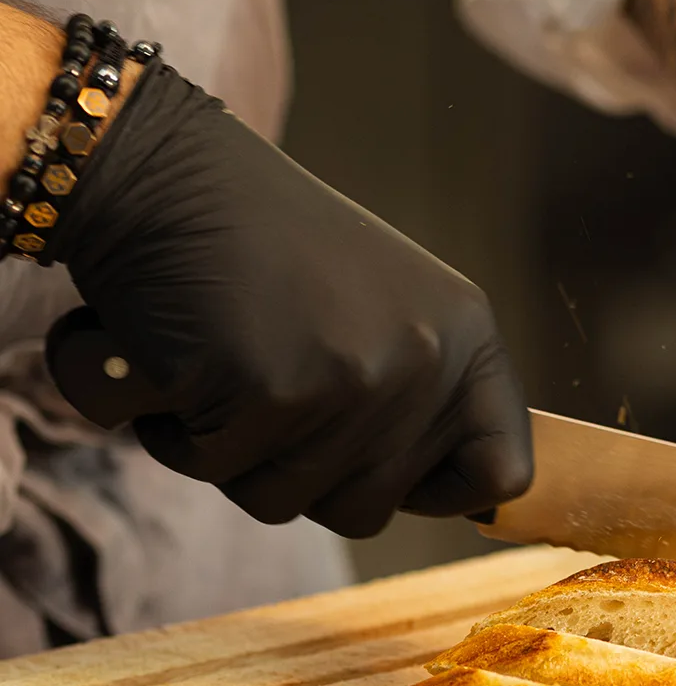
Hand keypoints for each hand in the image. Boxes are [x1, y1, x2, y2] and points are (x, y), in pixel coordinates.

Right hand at [47, 62, 532, 536]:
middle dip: (300, 471)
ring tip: (224, 366)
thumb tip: (469, 502)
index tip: (379, 466)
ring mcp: (354, 378)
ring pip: (287, 501)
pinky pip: (218, 472)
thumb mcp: (383, 309)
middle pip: (370, 509)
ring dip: (231, 453)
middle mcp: (426, 360)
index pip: (500, 474)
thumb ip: (421, 396)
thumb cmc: (262, 249)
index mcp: (467, 337)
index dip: (435, 491)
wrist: (166, 176)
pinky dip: (176, 431)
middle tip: (266, 388)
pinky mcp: (273, 392)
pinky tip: (178, 362)